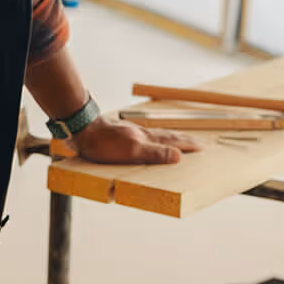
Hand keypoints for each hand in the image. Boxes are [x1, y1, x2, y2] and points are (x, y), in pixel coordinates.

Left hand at [70, 113, 201, 164]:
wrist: (80, 128)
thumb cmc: (103, 142)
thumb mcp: (131, 150)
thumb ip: (155, 153)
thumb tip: (179, 156)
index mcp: (146, 138)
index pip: (172, 141)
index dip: (187, 144)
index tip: (203, 146)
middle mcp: (140, 134)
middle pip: (166, 136)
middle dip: (182, 140)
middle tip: (198, 143)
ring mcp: (129, 132)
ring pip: (154, 135)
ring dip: (169, 139)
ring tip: (178, 141)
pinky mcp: (118, 134)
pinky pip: (142, 137)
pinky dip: (152, 140)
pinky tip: (147, 141)